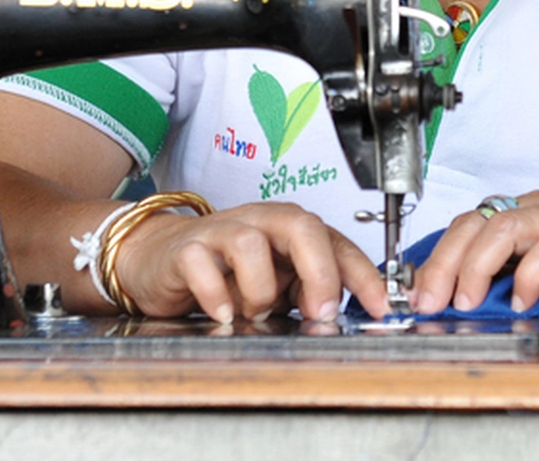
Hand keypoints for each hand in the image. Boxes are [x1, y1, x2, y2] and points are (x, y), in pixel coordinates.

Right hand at [110, 202, 393, 322]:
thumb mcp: (275, 282)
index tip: (379, 305)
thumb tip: (333, 316)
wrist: (159, 258)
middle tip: (319, 311)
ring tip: (254, 313)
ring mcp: (220, 232)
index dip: (362, 273)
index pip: (336, 242)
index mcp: (288, 228)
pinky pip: (201, 263)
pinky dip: (215, 293)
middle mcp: (259, 223)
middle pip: (301, 227)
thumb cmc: (224, 270)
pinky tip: (221, 312)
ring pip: (251, 244)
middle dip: (319, 272)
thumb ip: (304, 293)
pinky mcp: (184, 249)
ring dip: (260, 289)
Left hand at [408, 190, 538, 314]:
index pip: (464, 227)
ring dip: (478, 265)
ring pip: (505, 227)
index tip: (414, 295)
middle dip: (444, 263)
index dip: (434, 259)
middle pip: (476, 223)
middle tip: (428, 302)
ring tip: (466, 301)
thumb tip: (461, 304)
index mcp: (521, 214)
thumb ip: (510, 275)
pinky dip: (532, 272)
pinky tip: (523, 299)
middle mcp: (538, 210)